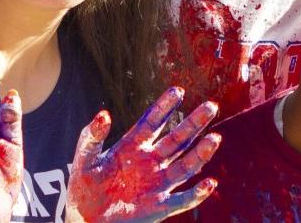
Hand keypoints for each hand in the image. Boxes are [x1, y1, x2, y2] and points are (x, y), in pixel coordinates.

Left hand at [66, 86, 220, 221]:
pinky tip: (210, 183)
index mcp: (134, 145)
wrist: (86, 219)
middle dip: (194, 123)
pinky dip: (197, 193)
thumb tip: (103, 114)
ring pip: (186, 165)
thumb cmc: (85, 186)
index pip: (153, 121)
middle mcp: (151, 161)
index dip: (165, 106)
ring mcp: (157, 183)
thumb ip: (92, 137)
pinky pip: (182, 199)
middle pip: (177, 139)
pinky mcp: (159, 207)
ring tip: (215, 137)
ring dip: (201, 153)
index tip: (177, 90)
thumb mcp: (84, 159)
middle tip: (211, 106)